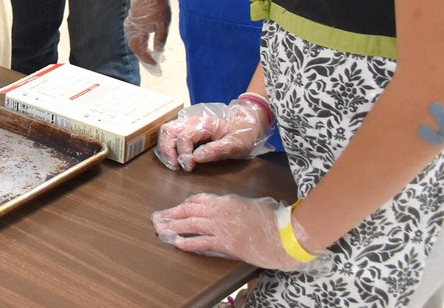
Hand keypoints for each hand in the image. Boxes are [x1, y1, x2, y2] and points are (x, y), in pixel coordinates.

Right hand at [124, 0, 169, 64]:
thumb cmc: (158, 6)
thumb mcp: (163, 24)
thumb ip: (160, 39)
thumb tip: (158, 52)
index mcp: (138, 32)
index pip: (141, 51)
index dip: (149, 60)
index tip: (156, 65)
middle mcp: (131, 30)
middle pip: (135, 48)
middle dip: (144, 57)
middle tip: (153, 64)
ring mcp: (130, 24)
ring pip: (133, 42)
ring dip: (141, 50)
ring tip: (150, 56)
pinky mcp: (132, 20)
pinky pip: (133, 36)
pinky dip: (139, 43)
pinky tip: (145, 43)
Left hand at [151, 194, 318, 272]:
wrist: (285, 235)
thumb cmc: (275, 220)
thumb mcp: (252, 205)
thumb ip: (236, 205)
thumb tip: (226, 209)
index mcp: (227, 199)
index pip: (199, 200)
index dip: (185, 205)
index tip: (176, 209)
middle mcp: (221, 210)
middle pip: (189, 210)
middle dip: (172, 214)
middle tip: (158, 218)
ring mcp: (223, 226)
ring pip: (191, 224)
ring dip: (174, 226)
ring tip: (161, 229)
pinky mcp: (227, 243)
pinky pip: (202, 242)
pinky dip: (188, 242)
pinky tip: (178, 244)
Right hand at [155, 99, 272, 171]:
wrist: (246, 125)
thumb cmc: (241, 135)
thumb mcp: (235, 145)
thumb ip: (216, 150)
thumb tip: (196, 158)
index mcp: (204, 124)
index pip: (184, 137)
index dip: (184, 154)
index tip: (189, 167)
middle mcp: (192, 121)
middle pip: (169, 130)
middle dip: (167, 150)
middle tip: (175, 166)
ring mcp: (188, 124)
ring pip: (167, 131)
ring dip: (165, 148)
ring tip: (173, 163)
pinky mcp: (187, 129)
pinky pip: (171, 134)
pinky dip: (168, 146)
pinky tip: (174, 158)